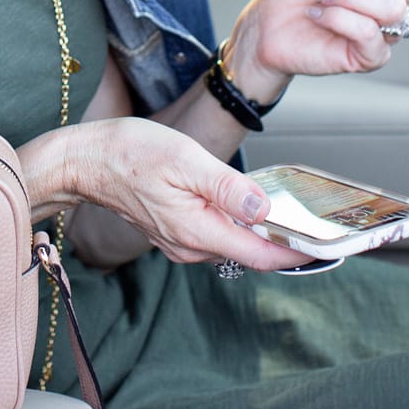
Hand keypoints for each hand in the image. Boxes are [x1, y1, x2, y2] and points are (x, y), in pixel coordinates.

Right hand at [20, 117, 296, 271]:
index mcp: (197, 231)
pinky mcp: (171, 230)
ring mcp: (178, 241)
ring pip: (231, 243)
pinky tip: (245, 205)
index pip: (260, 255)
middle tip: (317, 227)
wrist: (83, 161)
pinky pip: (213, 234)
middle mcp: (189, 246)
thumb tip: (263, 207)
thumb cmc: (128, 153)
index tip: (326, 248)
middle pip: (249, 253)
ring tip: (290, 215)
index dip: (296, 254)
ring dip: (260, 233)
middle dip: (283, 243)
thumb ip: (226, 186)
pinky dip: (236, 225)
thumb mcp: (184, 159)